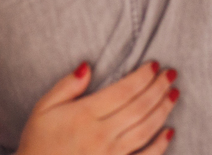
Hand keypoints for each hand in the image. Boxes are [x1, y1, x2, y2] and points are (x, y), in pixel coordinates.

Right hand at [16, 61, 177, 154]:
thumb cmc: (38, 143)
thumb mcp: (43, 108)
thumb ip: (66, 86)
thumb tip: (88, 65)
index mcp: (84, 115)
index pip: (123, 91)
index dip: (142, 76)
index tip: (154, 65)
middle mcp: (101, 135)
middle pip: (139, 107)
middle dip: (158, 88)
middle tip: (171, 74)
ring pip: (146, 130)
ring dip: (163, 110)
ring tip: (173, 94)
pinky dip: (159, 146)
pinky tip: (169, 132)